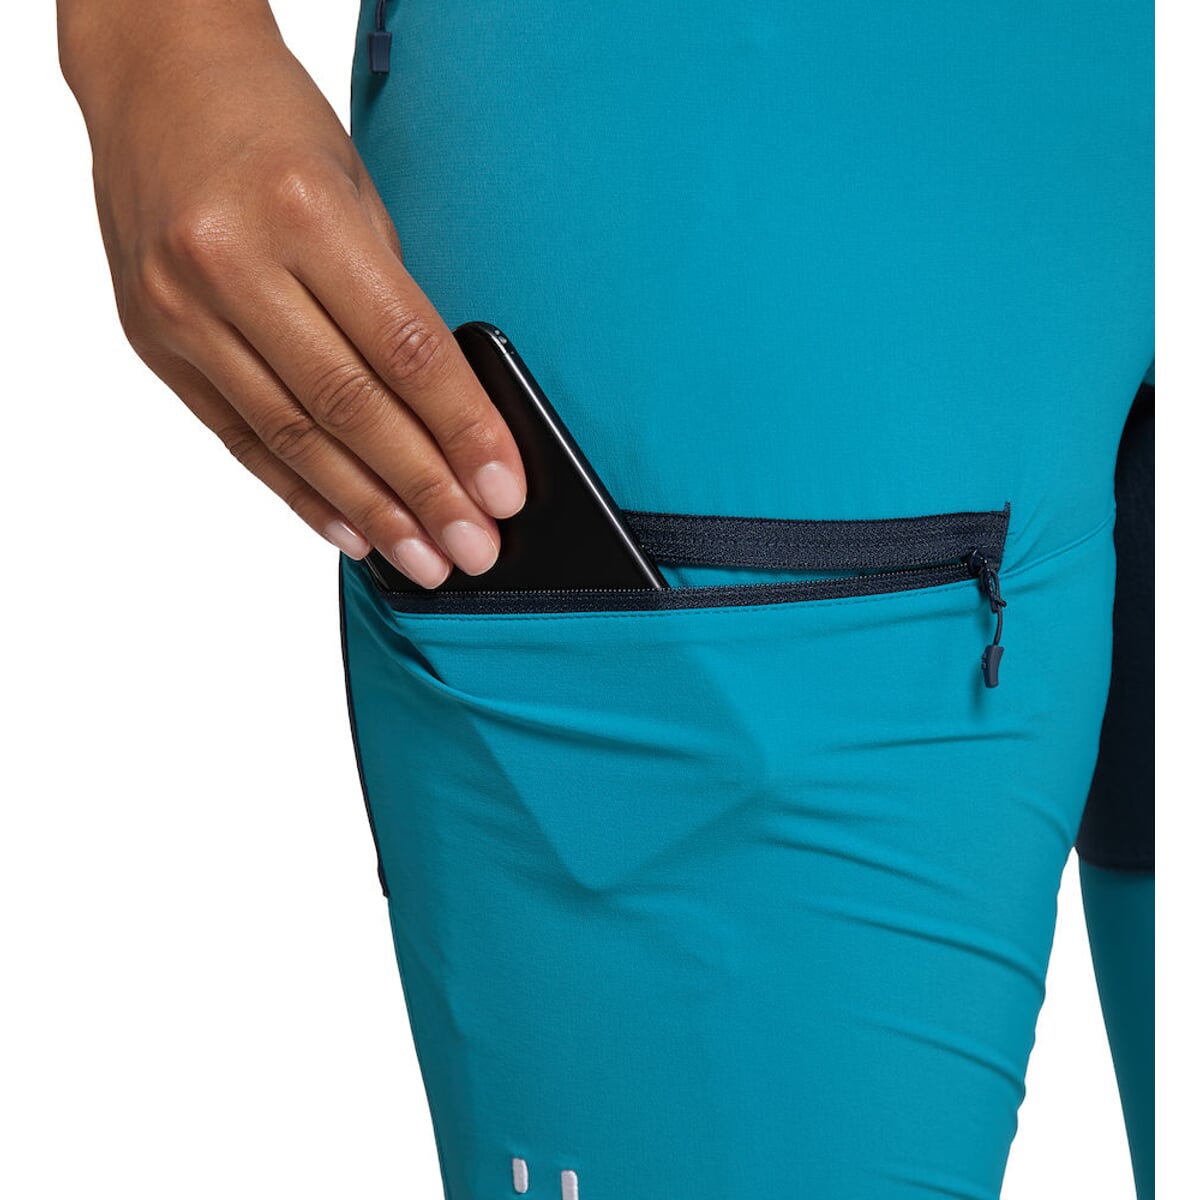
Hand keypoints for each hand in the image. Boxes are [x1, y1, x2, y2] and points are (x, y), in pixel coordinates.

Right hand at [59, 2, 526, 586]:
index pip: (404, 350)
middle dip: (422, 490)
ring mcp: (181, 308)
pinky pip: (239, 435)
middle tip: (474, 549)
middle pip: (349, 407)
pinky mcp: (156, 341)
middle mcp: (230, 262)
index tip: (504, 489)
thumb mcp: (357, 194)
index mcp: (300, 211)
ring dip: (367, 510)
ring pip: (293, 436)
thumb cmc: (273, 126)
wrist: (154, 75)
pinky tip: (349, 531)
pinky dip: (297, 491)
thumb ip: (391, 304)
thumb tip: (449, 419)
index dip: (461, 430)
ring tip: (422, 559)